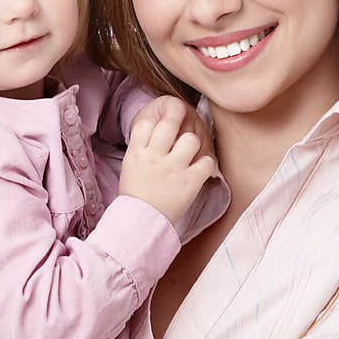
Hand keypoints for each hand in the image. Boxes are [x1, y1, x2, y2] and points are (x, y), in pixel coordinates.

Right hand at [120, 100, 215, 226]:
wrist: (141, 221)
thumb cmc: (136, 193)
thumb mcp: (130, 164)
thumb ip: (142, 145)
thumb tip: (158, 126)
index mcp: (136, 152)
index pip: (146, 122)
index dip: (156, 118)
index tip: (163, 121)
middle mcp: (154, 157)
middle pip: (169, 123)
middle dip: (177, 117)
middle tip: (183, 119)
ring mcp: (173, 169)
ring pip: (191, 139)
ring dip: (193, 143)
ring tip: (190, 152)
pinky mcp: (189, 182)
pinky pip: (207, 161)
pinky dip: (206, 163)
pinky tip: (200, 168)